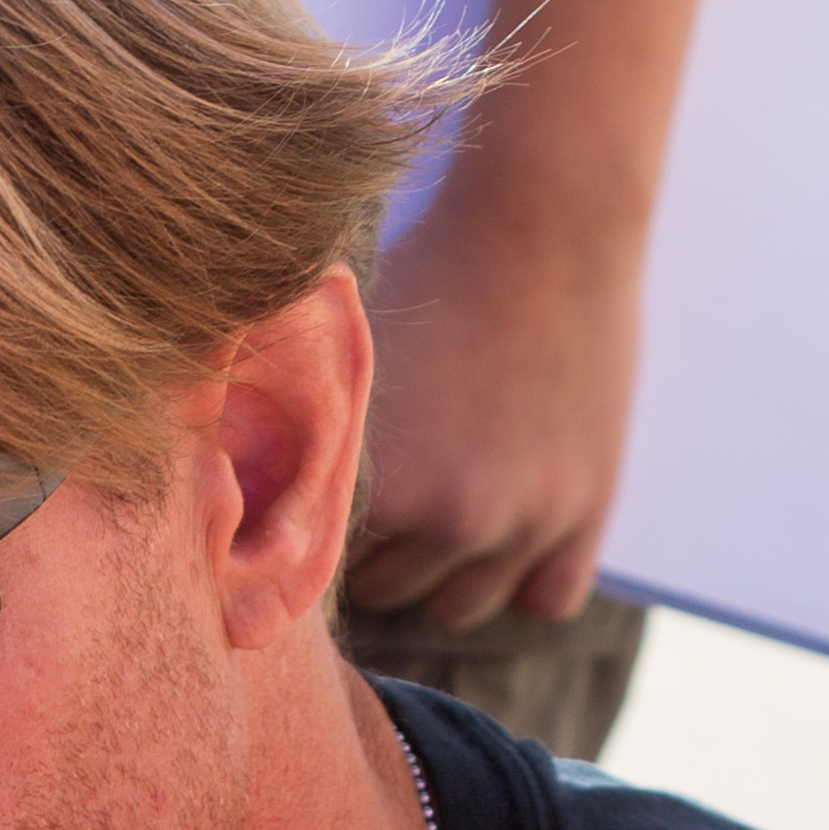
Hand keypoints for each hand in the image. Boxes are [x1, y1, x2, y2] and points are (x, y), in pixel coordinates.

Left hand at [349, 175, 647, 635]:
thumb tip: (239, 513)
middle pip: (385, 594)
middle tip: (377, 505)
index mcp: (374, 486)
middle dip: (374, 556)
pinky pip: (546, 600)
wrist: (546, 221)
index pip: (311, 564)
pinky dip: (522, 577)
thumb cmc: (427, 272)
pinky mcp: (589, 511)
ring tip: (435, 511)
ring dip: (442, 574)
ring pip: (458, 607)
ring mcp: (526, 523)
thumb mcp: (341, 357)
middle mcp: (450, 521)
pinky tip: (501, 529)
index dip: (306, 533)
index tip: (308, 506)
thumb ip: (306, 444)